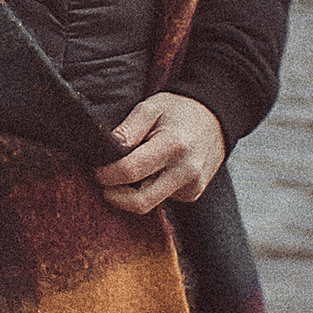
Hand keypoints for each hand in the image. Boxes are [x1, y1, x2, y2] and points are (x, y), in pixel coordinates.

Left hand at [95, 91, 225, 214]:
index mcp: (173, 146)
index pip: (130, 171)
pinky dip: (148, 191)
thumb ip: (128, 129)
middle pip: (140, 202)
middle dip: (115, 196)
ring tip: (127, 172)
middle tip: (104, 182)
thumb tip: (106, 150)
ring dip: (131, 194)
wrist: (215, 119)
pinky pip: (161, 200)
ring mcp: (192, 186)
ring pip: (149, 204)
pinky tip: (150, 173)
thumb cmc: (179, 111)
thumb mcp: (151, 107)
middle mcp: (186, 171)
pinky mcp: (193, 194)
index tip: (97, 171)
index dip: (107, 175)